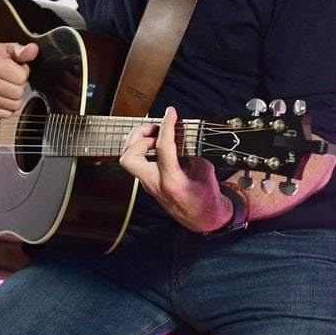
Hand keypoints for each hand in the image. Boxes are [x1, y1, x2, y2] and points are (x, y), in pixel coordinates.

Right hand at [0, 41, 38, 117]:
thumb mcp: (9, 49)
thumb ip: (23, 51)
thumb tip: (33, 49)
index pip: (21, 78)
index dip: (23, 73)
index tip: (16, 69)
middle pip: (17, 93)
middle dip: (19, 86)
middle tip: (11, 79)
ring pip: (13, 106)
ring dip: (13, 98)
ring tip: (6, 86)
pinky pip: (4, 115)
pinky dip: (6, 108)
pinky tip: (1, 96)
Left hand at [119, 106, 231, 232]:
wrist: (204, 221)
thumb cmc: (207, 200)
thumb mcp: (207, 173)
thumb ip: (194, 153)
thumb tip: (184, 136)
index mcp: (173, 182)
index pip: (163, 147)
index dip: (166, 125)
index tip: (170, 113)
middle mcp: (155, 184)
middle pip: (129, 157)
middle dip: (138, 136)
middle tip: (155, 128)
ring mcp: (149, 185)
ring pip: (128, 160)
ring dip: (138, 142)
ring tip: (157, 136)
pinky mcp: (148, 184)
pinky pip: (138, 162)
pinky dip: (144, 149)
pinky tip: (158, 146)